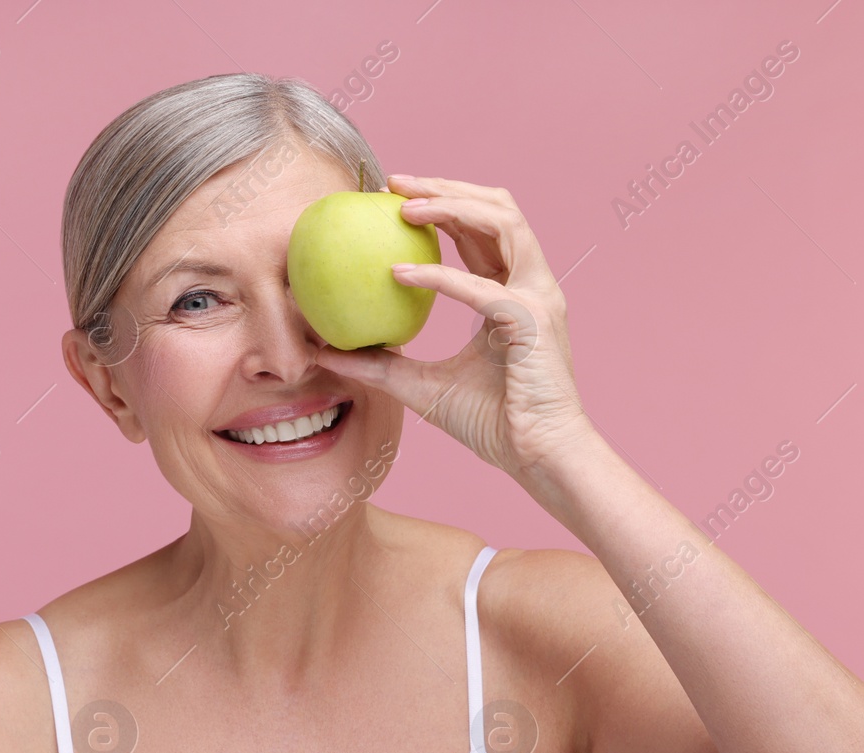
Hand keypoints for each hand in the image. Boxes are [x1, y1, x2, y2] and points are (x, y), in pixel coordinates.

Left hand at [312, 174, 596, 482]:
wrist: (539, 457)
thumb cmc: (493, 424)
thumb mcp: (421, 386)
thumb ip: (379, 364)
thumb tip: (324, 352)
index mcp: (513, 293)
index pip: (482, 231)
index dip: (443, 204)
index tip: (392, 198)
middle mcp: (531, 285)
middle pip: (497, 208)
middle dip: (446, 185)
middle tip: (392, 183)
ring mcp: (538, 297)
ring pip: (503, 223)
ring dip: (452, 206)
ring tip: (402, 206)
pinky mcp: (533, 320)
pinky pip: (481, 287)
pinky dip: (438, 277)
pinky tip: (396, 275)